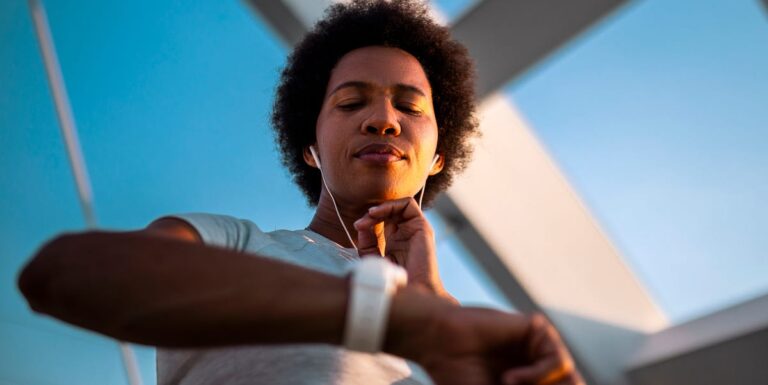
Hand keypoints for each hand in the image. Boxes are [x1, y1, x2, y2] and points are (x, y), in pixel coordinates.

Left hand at [353, 198, 449, 297]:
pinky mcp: (422, 227)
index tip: (357, 227)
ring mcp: (415, 229)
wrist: (413, 292)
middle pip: (389, 212)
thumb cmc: (395, 282)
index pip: (382, 220)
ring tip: (369, 215)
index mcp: (395, 241)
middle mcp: (406, 233)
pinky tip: (377, 213)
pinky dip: (391, 204)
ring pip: (398, 206)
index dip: (368, 220)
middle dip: (372, 214)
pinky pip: (408, 204)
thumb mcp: (374, 260)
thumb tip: (361, 225)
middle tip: (360, 223)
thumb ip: (367, 244)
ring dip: (381, 207)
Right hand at [388, 289, 583, 384]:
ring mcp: (538, 346)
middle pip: (570, 384)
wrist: (438, 345)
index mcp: (527, 378)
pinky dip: (538, 375)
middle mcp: (537, 363)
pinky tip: (510, 378)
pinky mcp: (537, 330)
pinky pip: (559, 361)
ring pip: (569, 378)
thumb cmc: (459, 375)